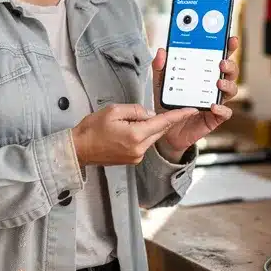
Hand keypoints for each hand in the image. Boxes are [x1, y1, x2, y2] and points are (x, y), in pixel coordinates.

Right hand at [71, 104, 197, 165]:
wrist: (79, 149)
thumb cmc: (92, 129)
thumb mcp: (113, 111)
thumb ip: (136, 110)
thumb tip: (151, 114)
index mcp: (135, 135)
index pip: (162, 122)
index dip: (178, 115)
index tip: (191, 110)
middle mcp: (139, 149)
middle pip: (158, 130)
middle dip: (157, 119)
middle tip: (146, 111)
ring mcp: (136, 157)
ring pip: (151, 137)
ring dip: (147, 127)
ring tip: (126, 122)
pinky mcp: (133, 160)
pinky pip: (143, 144)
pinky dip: (140, 135)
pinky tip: (126, 131)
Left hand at [152, 36, 240, 160]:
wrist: (166, 130)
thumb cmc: (169, 104)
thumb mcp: (161, 84)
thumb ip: (160, 68)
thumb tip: (161, 51)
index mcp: (204, 74)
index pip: (219, 57)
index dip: (227, 48)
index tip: (230, 39)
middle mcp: (213, 86)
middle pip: (230, 72)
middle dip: (230, 64)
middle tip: (221, 62)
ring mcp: (216, 101)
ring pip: (231, 90)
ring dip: (228, 84)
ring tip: (218, 82)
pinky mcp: (215, 118)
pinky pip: (225, 113)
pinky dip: (221, 109)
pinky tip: (213, 106)